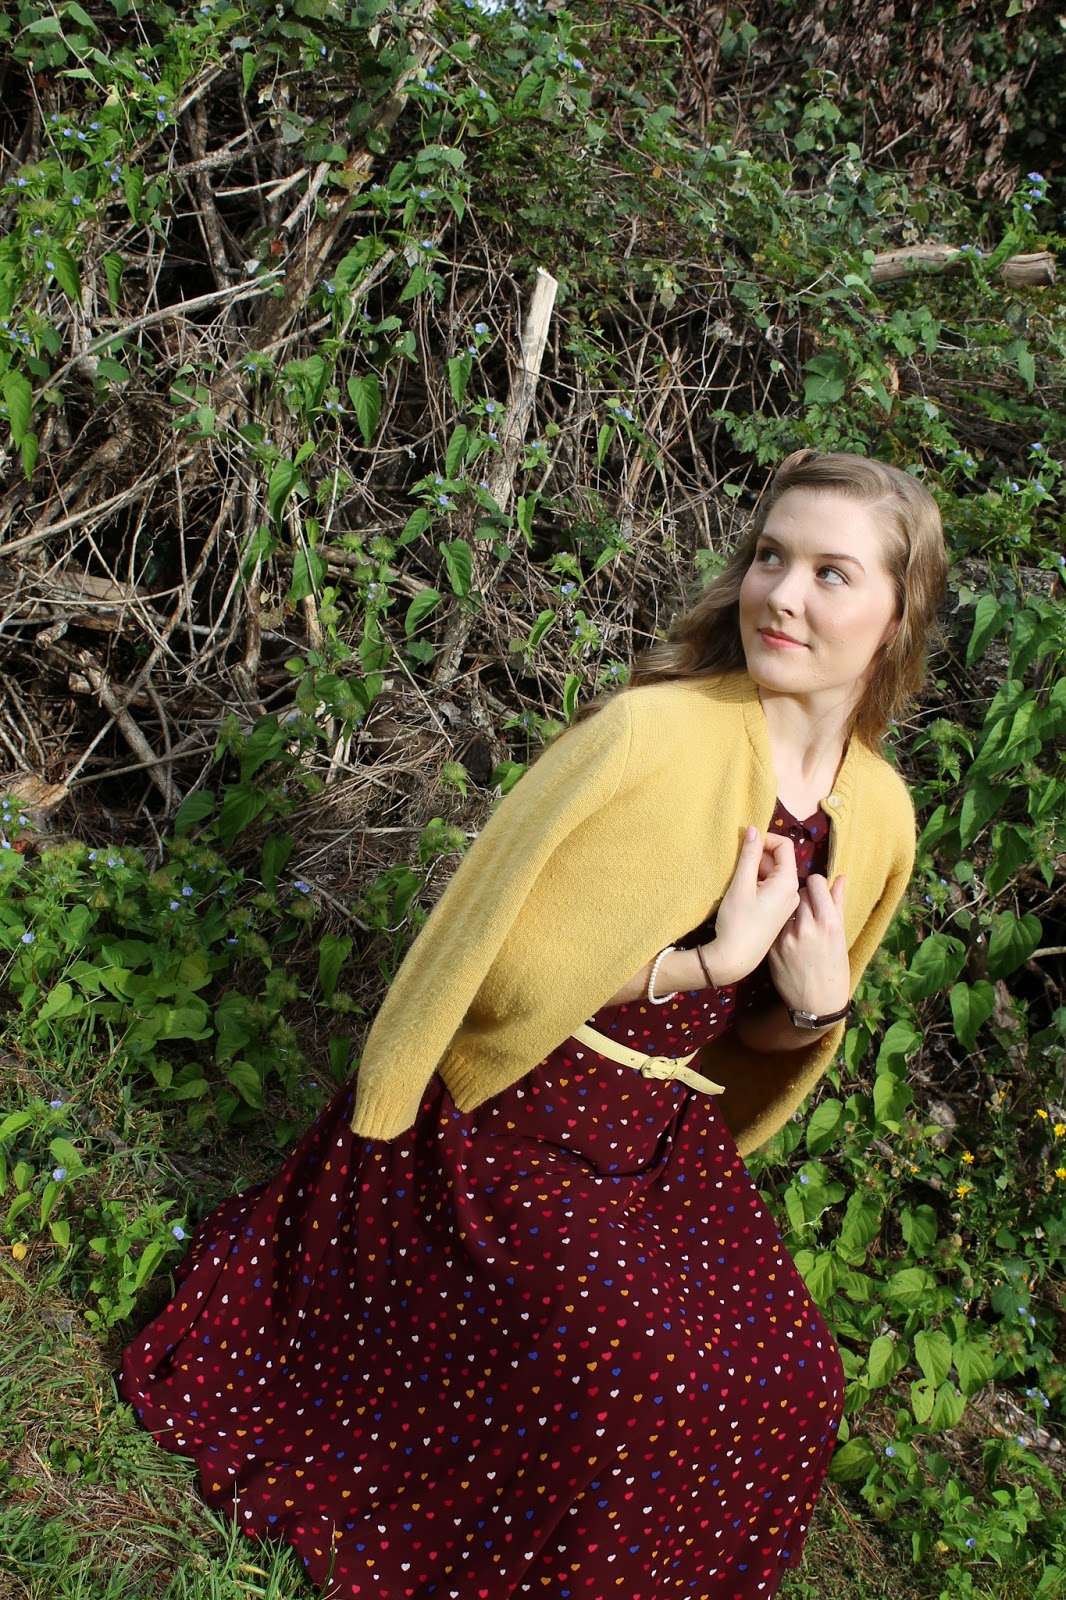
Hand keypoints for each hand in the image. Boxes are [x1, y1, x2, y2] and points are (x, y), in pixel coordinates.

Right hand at [706, 828, 799, 986]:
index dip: (765, 839)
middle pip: (778, 861)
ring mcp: (786, 904)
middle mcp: (792, 892)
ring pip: (773, 875)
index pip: (785, 846)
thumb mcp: (741, 884)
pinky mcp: (777, 913)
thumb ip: (749, 855)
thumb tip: (753, 829)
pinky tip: (741, 894)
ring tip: (736, 881)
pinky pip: (771, 890)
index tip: (744, 844)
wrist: (736, 959)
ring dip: (755, 871)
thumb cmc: (738, 922)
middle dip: (757, 856)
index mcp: (788, 882)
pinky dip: (757, 884)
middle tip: (735, 864)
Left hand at [767, 872, 850, 1017]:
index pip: (816, 883)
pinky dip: (779, 925)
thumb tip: (840, 878)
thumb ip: (838, 904)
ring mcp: (787, 938)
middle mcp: (807, 928)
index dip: (816, 884)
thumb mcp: (841, 937)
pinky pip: (774, 924)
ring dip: (790, 909)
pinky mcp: (772, 947)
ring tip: (797, 923)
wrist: (817, 1004)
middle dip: (803, 896)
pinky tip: (787, 937)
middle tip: (807, 909)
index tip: (816, 891)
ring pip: (784, 906)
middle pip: (799, 892)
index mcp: (829, 923)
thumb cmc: (835, 970)